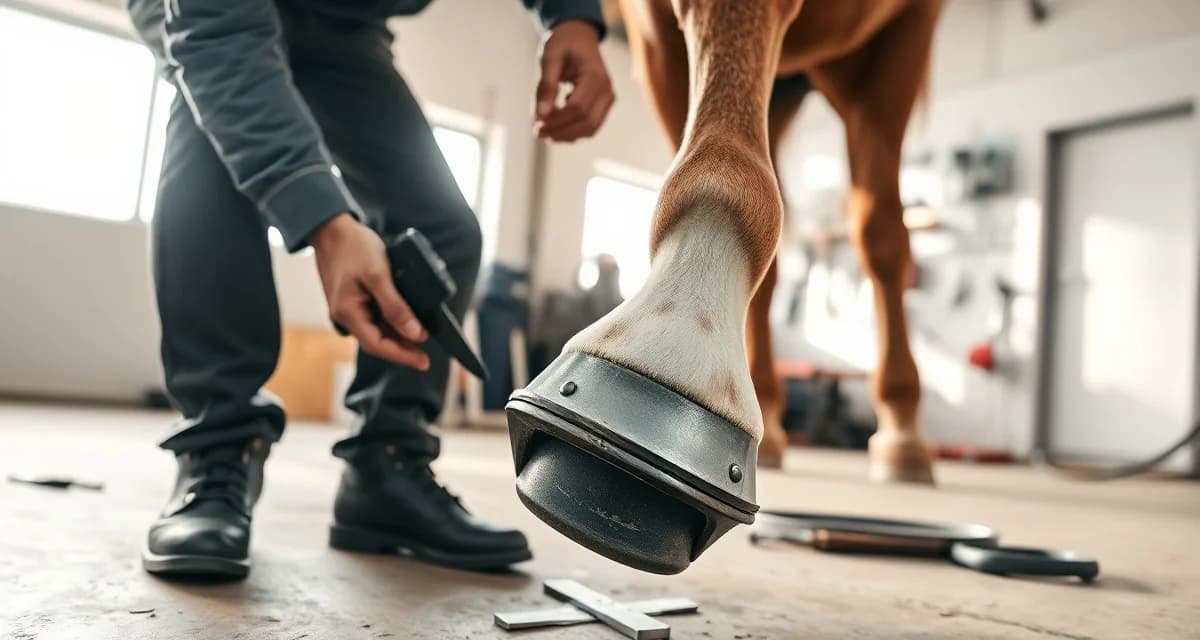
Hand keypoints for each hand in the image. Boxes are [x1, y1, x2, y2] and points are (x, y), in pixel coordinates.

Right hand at [309, 213, 429, 369]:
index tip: (424, 362)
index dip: (402, 356)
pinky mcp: (352, 300)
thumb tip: (415, 333)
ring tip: (421, 339)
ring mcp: (347, 309)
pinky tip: (406, 321)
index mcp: (348, 312)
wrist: (332, 228)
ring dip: (397, 337)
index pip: (377, 346)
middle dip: (402, 350)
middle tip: (426, 356)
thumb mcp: (378, 275)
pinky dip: (390, 323)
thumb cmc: (354, 247)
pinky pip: (373, 318)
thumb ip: (395, 306)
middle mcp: (345, 316)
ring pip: (376, 331)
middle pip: (377, 342)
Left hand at [534, 20, 613, 142]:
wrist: (579, 37)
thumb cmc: (563, 44)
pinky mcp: (604, 105)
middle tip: (537, 133)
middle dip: (561, 132)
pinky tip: (555, 126)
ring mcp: (608, 99)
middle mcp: (607, 89)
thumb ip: (546, 86)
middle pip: (587, 123)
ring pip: (591, 129)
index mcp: (595, 75)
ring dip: (566, 136)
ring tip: (544, 133)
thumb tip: (541, 116)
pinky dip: (573, 132)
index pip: (578, 108)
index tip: (536, 124)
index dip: (557, 120)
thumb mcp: (549, 58)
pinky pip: (591, 126)